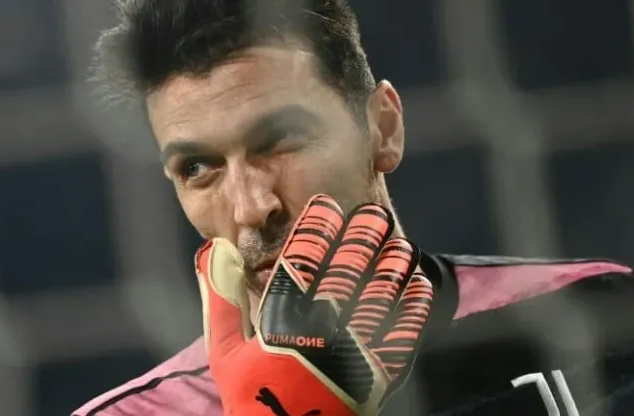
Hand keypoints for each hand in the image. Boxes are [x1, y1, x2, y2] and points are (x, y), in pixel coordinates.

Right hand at [195, 195, 434, 414]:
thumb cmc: (252, 397)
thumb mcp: (223, 352)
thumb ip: (220, 299)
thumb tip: (215, 250)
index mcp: (283, 319)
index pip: (302, 260)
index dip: (316, 228)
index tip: (326, 207)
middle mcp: (322, 327)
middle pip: (347, 269)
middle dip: (362, 235)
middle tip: (373, 213)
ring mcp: (355, 349)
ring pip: (379, 293)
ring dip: (391, 263)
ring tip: (398, 242)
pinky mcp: (378, 372)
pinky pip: (402, 332)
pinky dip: (413, 305)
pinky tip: (418, 284)